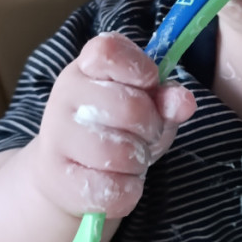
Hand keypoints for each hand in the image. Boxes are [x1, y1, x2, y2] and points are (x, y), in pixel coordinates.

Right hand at [28, 32, 195, 220]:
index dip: (140, 69)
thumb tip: (184, 102)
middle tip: (145, 134)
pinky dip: (127, 190)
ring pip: (121, 153)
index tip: (148, 83)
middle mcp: (65, 94)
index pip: (109, 51)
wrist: (66, 173)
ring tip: (129, 158)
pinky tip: (116, 181)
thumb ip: (168, 99)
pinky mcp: (57, 178)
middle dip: (151, 127)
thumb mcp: (147, 106)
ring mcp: (56, 135)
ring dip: (138, 161)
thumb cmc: (115, 130)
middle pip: (130, 108)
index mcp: (88, 66)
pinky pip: (113, 189)